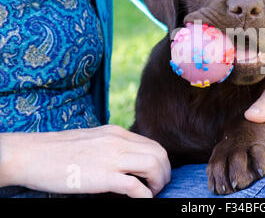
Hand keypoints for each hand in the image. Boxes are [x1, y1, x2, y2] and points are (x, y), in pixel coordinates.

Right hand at [0, 125, 169, 197]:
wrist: (32, 154)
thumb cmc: (58, 150)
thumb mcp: (93, 139)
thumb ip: (112, 145)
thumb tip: (127, 159)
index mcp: (116, 132)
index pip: (152, 144)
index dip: (161, 161)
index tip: (158, 174)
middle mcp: (118, 141)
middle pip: (159, 153)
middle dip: (165, 172)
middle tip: (160, 185)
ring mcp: (111, 157)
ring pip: (154, 165)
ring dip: (159, 182)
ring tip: (152, 193)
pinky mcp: (103, 176)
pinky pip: (135, 187)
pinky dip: (144, 196)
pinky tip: (142, 200)